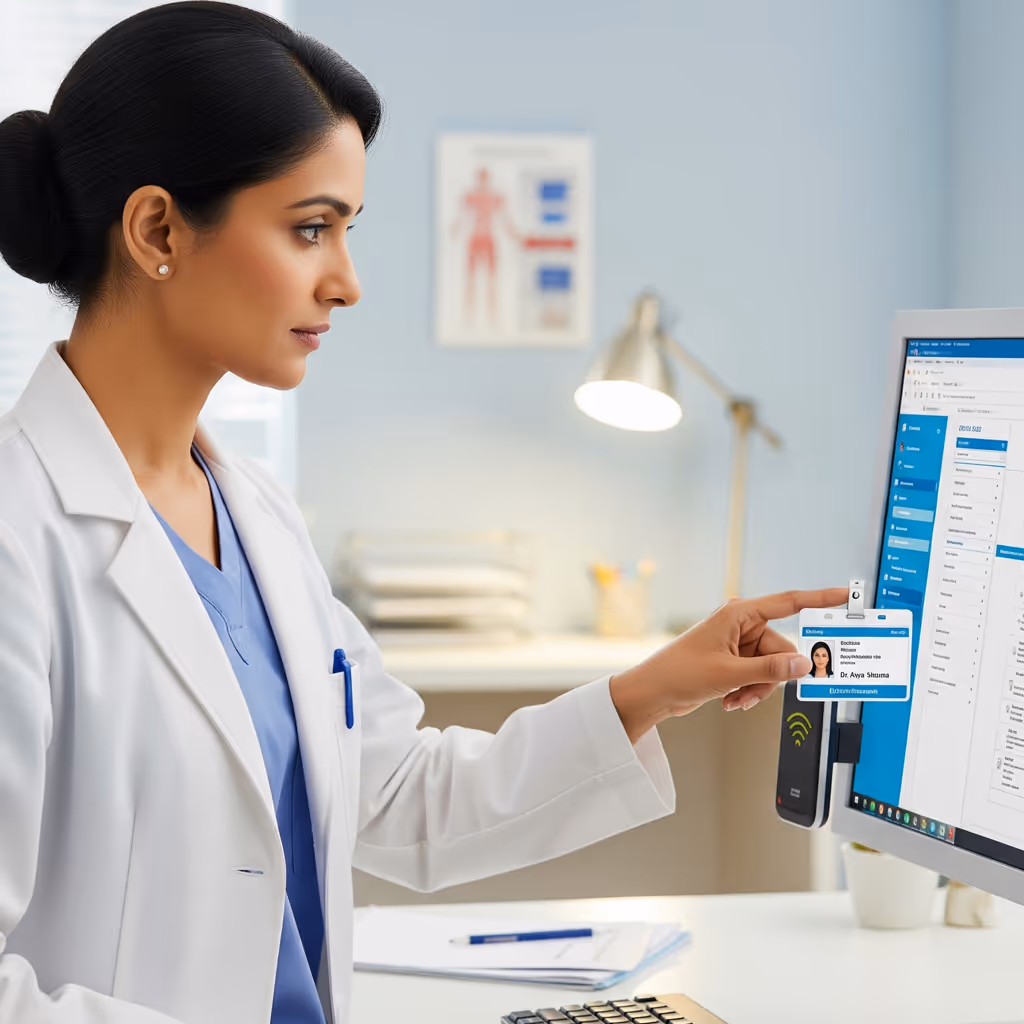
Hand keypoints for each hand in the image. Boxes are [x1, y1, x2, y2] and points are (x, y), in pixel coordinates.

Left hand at [608, 587, 847, 742]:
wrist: (653, 693)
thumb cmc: (679, 673)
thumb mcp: (730, 674)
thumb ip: (770, 670)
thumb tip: (804, 664)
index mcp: (739, 614)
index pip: (788, 602)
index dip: (819, 598)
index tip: (844, 595)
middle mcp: (741, 625)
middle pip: (781, 648)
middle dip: (771, 676)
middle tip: (750, 693)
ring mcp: (738, 644)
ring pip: (772, 667)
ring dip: (758, 688)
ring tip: (735, 699)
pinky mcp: (734, 661)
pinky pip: (759, 676)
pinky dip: (749, 691)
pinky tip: (730, 701)